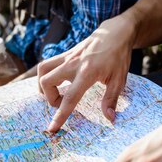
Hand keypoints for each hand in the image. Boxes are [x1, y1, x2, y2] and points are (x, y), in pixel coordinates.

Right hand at [38, 16, 136, 131]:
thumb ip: (111, 99)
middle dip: (50, 98)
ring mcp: (67, 57)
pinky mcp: (66, 53)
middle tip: (62, 102)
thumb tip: (109, 118)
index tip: (51, 128)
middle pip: (46, 82)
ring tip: (56, 92)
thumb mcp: (119, 80)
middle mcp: (73, 64)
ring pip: (42, 70)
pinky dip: (47, 75)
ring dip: (44, 85)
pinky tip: (58, 81)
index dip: (60, 115)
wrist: (115, 33)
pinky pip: (48, 64)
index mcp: (87, 73)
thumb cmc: (119, 57)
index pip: (69, 98)